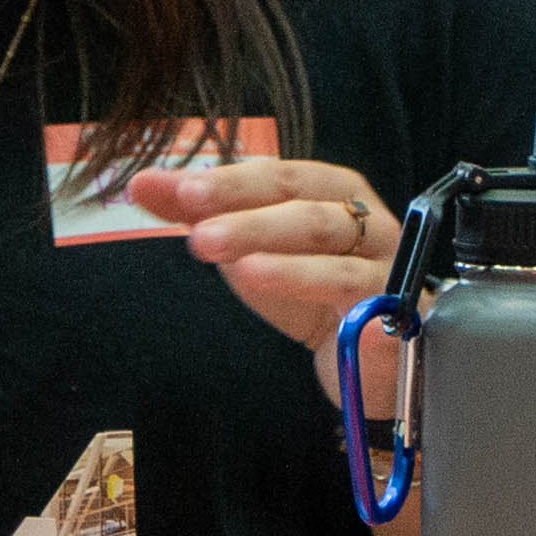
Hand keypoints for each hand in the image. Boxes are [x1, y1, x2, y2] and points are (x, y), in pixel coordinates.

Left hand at [131, 155, 397, 362]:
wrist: (372, 360)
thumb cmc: (311, 290)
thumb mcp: (251, 249)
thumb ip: (200, 213)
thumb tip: (141, 184)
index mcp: (332, 190)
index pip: (278, 176)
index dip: (230, 182)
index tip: (179, 192)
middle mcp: (366, 217)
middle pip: (304, 206)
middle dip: (247, 214)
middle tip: (196, 232)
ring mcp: (383, 262)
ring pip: (328, 246)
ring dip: (275, 250)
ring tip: (226, 259)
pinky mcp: (395, 309)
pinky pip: (351, 290)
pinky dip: (308, 282)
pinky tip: (264, 281)